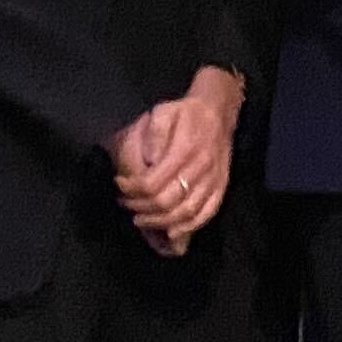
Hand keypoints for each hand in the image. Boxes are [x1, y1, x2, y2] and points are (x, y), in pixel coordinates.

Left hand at [112, 70, 241, 255]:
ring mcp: (213, 180)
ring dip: (159, 221)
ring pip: (185, 212)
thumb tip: (147, 161)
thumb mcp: (163, 111)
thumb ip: (154, 133)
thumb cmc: (186, 112)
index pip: (153, 183)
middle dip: (141, 207)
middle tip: (126, 203)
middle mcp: (201, 168)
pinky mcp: (221, 187)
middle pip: (167, 202)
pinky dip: (189, 227)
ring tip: (141, 218)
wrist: (218, 111)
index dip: (132, 190)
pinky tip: (171, 231)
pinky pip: (206, 214)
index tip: (120, 185)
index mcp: (184, 150)